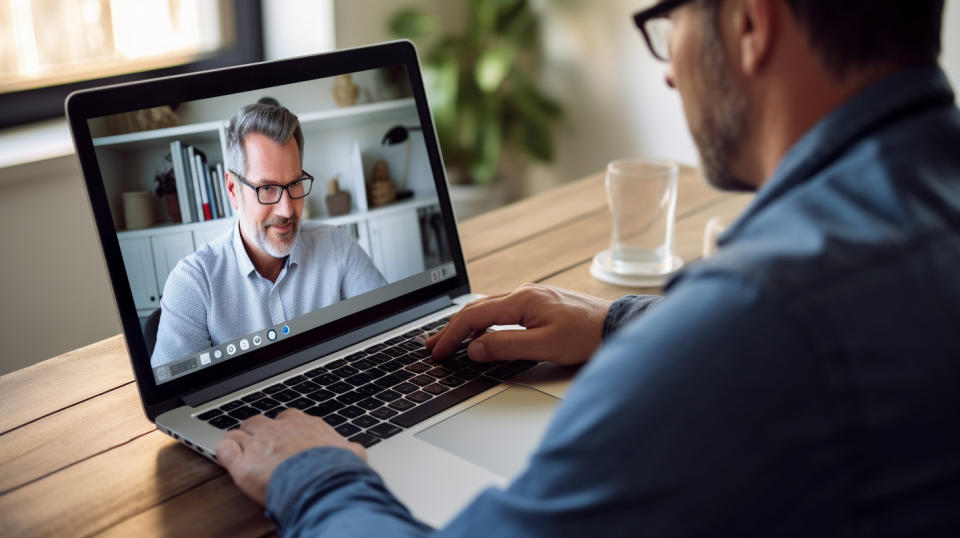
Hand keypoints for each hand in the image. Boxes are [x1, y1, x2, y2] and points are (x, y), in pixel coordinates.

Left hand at [216, 409, 365, 504]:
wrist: (324, 484)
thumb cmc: (339, 471)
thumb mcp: (352, 455)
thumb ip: (349, 450)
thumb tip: (355, 453)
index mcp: (306, 425)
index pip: (288, 418)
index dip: (282, 429)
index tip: (283, 437)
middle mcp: (280, 430)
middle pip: (260, 421)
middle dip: (257, 431)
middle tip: (259, 444)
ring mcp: (260, 444)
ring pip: (240, 432)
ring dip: (239, 441)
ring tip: (240, 450)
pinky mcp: (244, 464)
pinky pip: (224, 449)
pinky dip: (224, 452)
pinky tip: (227, 456)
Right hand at [425, 284, 613, 365]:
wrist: (620, 325)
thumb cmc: (588, 335)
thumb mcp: (545, 346)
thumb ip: (507, 347)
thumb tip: (475, 349)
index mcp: (522, 300)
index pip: (474, 316)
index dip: (452, 335)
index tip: (438, 352)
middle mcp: (524, 293)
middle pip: (478, 310)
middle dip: (452, 328)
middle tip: (433, 347)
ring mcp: (533, 297)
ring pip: (490, 310)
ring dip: (468, 326)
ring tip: (451, 342)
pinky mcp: (542, 305)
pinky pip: (504, 312)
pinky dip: (487, 324)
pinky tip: (485, 335)